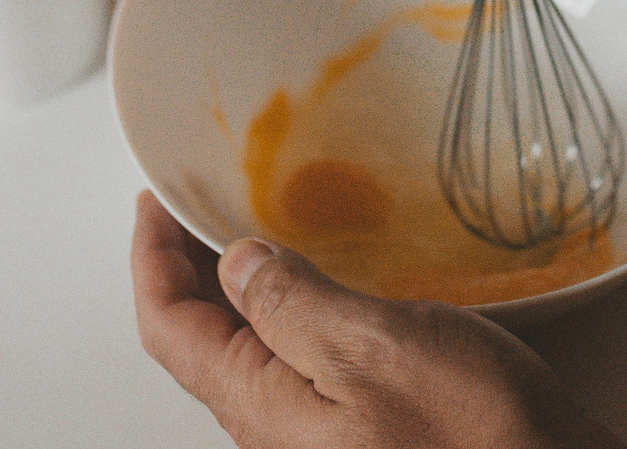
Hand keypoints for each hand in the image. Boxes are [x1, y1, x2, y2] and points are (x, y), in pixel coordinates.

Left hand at [133, 194, 622, 448]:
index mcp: (262, 408)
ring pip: (250, 354)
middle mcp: (279, 430)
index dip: (151, 258)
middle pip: (201, 343)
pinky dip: (289, 311)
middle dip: (187, 270)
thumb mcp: (372, 346)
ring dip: (237, 289)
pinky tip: (324, 286)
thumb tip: (238, 264)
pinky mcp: (366, 430)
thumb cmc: (474, 436)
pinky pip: (299, 364)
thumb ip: (291, 303)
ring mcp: (321, 435)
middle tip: (190, 207)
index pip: (169, 329)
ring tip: (249, 233)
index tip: (155, 201)